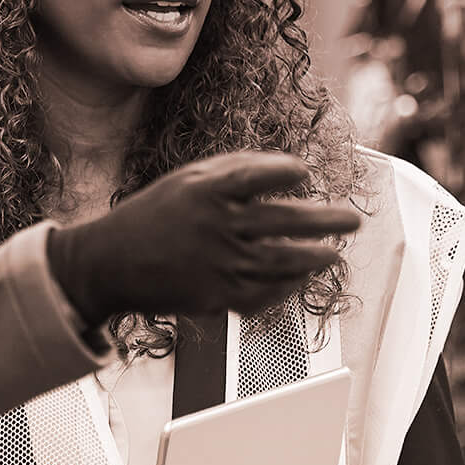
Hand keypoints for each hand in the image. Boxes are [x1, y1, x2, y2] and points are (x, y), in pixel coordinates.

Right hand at [46, 151, 361, 324]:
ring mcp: (219, 263)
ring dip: (315, 258)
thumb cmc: (155, 214)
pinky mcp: (217, 296)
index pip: (258, 175)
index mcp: (206, 191)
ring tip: (334, 255)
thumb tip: (290, 169)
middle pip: (285, 221)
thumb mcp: (188, 178)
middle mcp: (216, 226)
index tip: (304, 172)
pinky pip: (263, 293)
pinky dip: (286, 287)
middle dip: (326, 221)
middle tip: (352, 221)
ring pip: (283, 262)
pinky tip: (298, 279)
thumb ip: (236, 168)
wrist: (112, 263)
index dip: (287, 172)